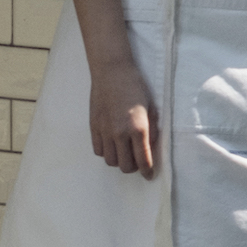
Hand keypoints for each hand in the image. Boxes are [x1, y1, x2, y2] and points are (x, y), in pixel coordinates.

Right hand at [89, 57, 159, 176]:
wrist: (112, 70)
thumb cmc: (135, 85)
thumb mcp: (151, 106)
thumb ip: (152, 129)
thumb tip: (150, 145)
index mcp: (138, 128)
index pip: (143, 160)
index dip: (148, 172)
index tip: (149, 175)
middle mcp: (120, 133)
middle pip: (125, 166)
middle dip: (134, 167)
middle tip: (137, 160)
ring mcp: (105, 131)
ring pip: (110, 161)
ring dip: (119, 161)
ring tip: (124, 152)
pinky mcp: (94, 127)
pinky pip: (98, 150)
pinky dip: (106, 152)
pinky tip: (111, 144)